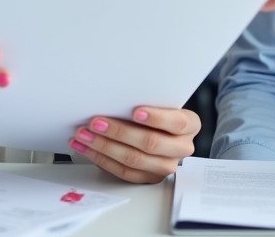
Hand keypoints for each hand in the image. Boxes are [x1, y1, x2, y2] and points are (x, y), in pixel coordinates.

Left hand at [69, 106, 199, 183]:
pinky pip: (123, 172)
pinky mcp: (149, 178)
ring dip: (104, 146)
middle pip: (151, 143)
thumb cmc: (158, 111)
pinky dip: (101, 159)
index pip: (177, 122)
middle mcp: (182, 147)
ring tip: (84, 135)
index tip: (135, 111)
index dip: (156, 118)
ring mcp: (166, 166)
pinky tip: (86, 148)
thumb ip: (146, 100)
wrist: (163, 130)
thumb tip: (114, 96)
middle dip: (119, 131)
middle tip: (96, 122)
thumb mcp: (160, 102)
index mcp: (190, 124)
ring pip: (134, 160)